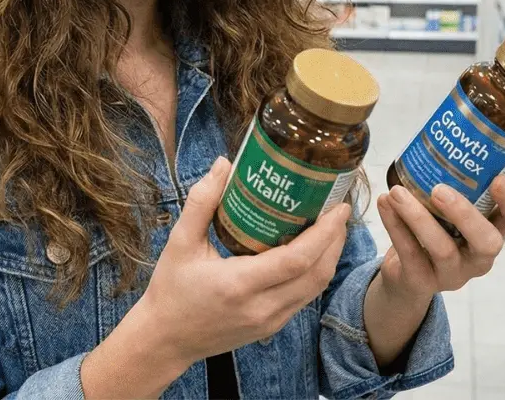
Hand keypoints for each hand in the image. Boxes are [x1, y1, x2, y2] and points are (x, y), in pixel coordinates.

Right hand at [134, 156, 349, 363]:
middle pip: (317, 274)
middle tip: (338, 209)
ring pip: (316, 288)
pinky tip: (312, 252)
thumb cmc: (170, 290)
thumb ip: (202, 202)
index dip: (325, 233)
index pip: (297, 259)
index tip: (338, 206)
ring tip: (332, 227)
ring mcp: (270, 321)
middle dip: (335, 240)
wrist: (165, 340)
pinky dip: (315, 273)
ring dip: (330, 257)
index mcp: (239, 283)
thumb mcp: (179, 243)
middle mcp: (261, 306)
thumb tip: (224, 164)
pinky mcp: (271, 327)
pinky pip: (304, 298)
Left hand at [374, 178, 504, 299]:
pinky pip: (410, 254)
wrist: (408, 276)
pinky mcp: (422, 281)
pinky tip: (384, 204)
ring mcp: (452, 274)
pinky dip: (394, 226)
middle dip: (464, 214)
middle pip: (486, 242)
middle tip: (439, 190)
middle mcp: (478, 258)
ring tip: (396, 192)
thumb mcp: (449, 213)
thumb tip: (440, 137)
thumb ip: (453, 186)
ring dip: (417, 217)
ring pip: (442, 248)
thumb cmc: (435, 232)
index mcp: (491, 233)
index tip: (499, 178)